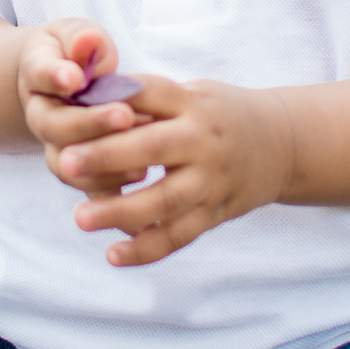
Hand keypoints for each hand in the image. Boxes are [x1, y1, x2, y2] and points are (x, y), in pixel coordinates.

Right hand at [20, 20, 150, 191]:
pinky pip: (88, 190)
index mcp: (39, 75)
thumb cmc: (76, 52)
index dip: (55, 77)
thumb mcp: (76, 34)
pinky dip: (110, 197)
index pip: (41, 74)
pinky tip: (140, 197)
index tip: (74, 78)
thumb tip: (87, 42)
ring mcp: (58, 147)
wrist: (65, 83)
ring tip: (140, 163)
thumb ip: (82, 38)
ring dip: (102, 168)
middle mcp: (42, 116)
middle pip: (54, 127)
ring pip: (67, 166)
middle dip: (90, 123)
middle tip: (125, 115)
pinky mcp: (79, 171)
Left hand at [55, 76, 294, 266]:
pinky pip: (180, 235)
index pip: (149, 96)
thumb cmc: (220, 114)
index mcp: (193, 104)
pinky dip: (147, 249)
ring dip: (121, 210)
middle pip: (154, 148)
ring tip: (80, 217)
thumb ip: (147, 100)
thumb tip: (85, 103)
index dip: (113, 104)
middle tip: (65, 162)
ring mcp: (212, 180)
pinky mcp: (216, 213)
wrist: (284, 144)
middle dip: (108, 156)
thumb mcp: (192, 93)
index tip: (74, 111)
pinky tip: (113, 255)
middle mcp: (203, 141)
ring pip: (165, 200)